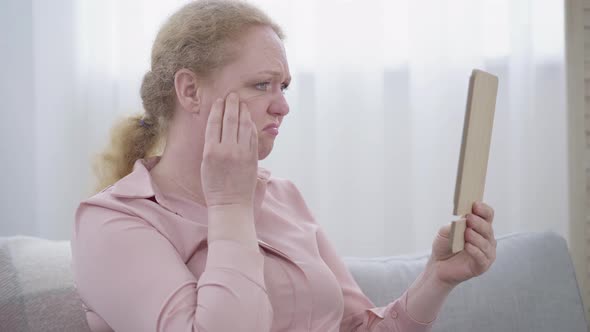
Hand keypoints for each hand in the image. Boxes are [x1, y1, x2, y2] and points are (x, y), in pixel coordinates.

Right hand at [201, 92, 258, 207]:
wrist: (231, 203)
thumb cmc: (214, 186)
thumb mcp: (206, 165)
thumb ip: (211, 145)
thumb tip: (216, 126)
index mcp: (211, 151)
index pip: (215, 123)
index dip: (217, 109)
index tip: (219, 100)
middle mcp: (227, 150)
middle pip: (230, 120)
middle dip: (231, 104)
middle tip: (233, 95)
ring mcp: (242, 153)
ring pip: (244, 125)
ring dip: (243, 111)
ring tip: (241, 103)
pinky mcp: (253, 157)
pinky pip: (252, 136)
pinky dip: (250, 125)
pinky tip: (248, 119)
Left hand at [428, 202, 496, 286]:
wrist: (438, 266)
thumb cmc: (444, 246)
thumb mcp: (445, 232)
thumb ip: (453, 225)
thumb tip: (461, 220)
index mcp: (480, 227)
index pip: (488, 215)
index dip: (483, 209)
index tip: (474, 204)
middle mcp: (486, 239)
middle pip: (488, 228)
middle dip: (478, 222)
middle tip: (469, 218)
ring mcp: (486, 253)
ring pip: (486, 243)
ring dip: (476, 236)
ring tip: (466, 232)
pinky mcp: (482, 266)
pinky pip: (482, 257)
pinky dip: (475, 251)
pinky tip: (467, 246)